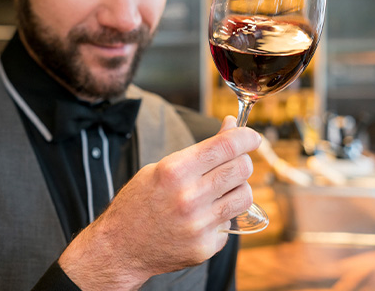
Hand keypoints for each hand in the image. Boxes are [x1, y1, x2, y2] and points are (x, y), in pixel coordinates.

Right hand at [58, 115, 260, 289]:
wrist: (121, 248)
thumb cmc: (140, 202)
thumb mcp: (164, 167)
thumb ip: (201, 149)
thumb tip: (231, 126)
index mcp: (175, 171)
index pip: (226, 146)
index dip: (246, 137)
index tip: (253, 137)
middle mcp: (189, 197)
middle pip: (242, 169)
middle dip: (243, 161)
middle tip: (234, 163)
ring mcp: (199, 225)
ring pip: (245, 196)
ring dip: (238, 188)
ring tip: (221, 190)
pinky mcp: (205, 247)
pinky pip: (230, 222)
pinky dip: (222, 216)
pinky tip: (203, 217)